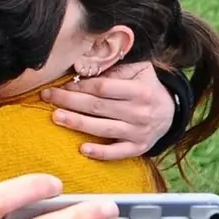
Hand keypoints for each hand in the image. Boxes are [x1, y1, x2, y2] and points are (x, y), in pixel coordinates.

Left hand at [43, 59, 174, 159]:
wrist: (171, 112)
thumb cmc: (147, 86)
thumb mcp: (138, 70)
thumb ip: (115, 68)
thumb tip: (85, 65)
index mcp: (139, 91)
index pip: (102, 87)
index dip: (80, 86)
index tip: (61, 84)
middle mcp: (139, 112)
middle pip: (97, 107)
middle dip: (69, 101)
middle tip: (47, 97)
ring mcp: (139, 132)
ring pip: (103, 129)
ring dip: (77, 123)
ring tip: (56, 117)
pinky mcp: (138, 148)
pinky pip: (117, 152)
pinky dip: (100, 153)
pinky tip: (82, 149)